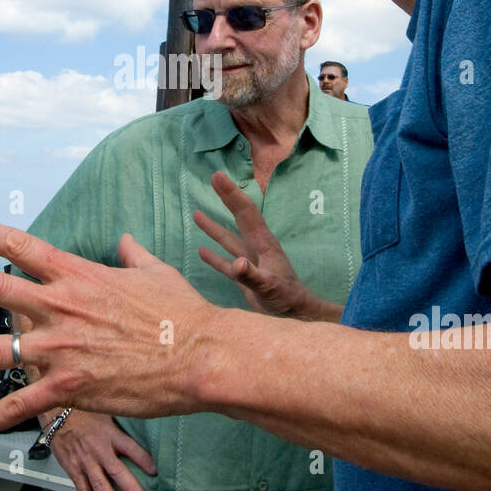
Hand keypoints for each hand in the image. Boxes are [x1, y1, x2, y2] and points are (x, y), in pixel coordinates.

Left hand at [0, 214, 219, 437]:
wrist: (202, 356)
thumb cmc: (182, 313)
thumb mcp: (155, 272)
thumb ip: (131, 255)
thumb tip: (125, 241)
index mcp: (77, 275)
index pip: (19, 245)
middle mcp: (60, 306)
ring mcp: (62, 348)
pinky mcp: (70, 387)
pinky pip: (20, 405)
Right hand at [47, 410, 154, 490]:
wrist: (56, 412)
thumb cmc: (82, 412)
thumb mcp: (105, 412)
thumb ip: (121, 424)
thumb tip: (137, 423)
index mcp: (110, 434)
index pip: (131, 448)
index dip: (144, 460)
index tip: (154, 471)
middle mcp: (99, 450)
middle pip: (117, 472)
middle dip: (130, 488)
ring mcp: (86, 462)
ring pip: (100, 485)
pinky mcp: (74, 470)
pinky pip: (82, 489)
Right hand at [194, 171, 341, 321]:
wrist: (294, 313)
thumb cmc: (286, 298)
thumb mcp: (269, 287)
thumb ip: (252, 275)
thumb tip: (237, 263)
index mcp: (263, 242)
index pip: (245, 212)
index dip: (231, 193)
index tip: (217, 176)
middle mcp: (255, 246)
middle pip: (238, 217)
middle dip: (226, 198)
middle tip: (213, 178)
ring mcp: (250, 260)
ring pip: (228, 238)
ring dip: (213, 227)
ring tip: (196, 213)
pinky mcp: (245, 275)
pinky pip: (225, 261)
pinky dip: (214, 256)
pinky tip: (202, 250)